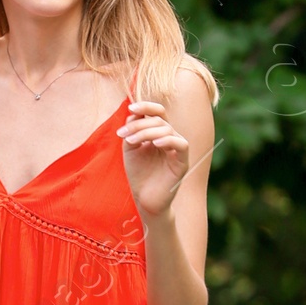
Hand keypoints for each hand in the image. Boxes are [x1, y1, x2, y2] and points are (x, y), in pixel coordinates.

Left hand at [119, 96, 189, 220]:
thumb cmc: (138, 174)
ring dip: (146, 132)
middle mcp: (170, 138)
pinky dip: (167, 140)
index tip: (131, 108)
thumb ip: (132, 129)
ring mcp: (177, 149)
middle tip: (123, 134)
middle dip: (139, 124)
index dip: (147, 106)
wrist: (144, 198)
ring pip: (167, 130)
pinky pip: (181, 144)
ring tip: (131, 142)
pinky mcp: (182, 162)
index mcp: (159, 133)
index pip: (158, 112)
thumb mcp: (131, 148)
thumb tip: (134, 112)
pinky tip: (153, 145)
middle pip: (159, 120)